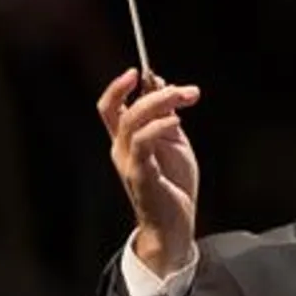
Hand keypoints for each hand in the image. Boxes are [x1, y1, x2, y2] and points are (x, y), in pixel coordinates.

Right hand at [97, 68, 200, 275]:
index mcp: (125, 140)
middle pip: (117, 108)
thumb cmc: (173, 185)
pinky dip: (158, 127)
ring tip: (185, 98)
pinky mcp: (141, 177)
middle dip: (149, 91)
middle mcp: (120, 149)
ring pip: (131, 122)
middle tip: (184, 90)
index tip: (142, 70)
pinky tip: (176, 121)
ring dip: (159, 104)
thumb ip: (165, 115)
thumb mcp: (173, 143)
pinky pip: (143, 145)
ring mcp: (129, 163)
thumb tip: (161, 83)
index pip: (110, 106)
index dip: (120, 85)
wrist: (175, 225)